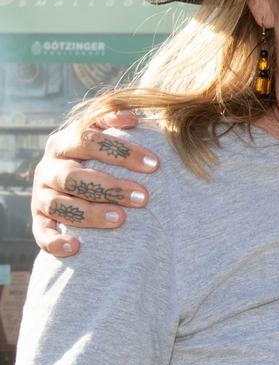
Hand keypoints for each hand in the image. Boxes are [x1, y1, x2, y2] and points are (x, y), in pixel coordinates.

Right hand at [32, 112, 158, 256]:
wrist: (74, 181)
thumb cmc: (100, 156)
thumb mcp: (104, 133)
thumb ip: (116, 120)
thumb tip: (133, 118)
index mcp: (64, 143)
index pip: (90, 141)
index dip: (123, 152)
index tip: (155, 165)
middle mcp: (49, 168)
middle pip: (74, 177)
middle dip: (110, 188)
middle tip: (143, 198)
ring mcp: (41, 195)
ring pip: (59, 205)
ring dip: (90, 213)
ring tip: (120, 219)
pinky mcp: (39, 220)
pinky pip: (41, 233)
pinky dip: (55, 241)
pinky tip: (77, 246)